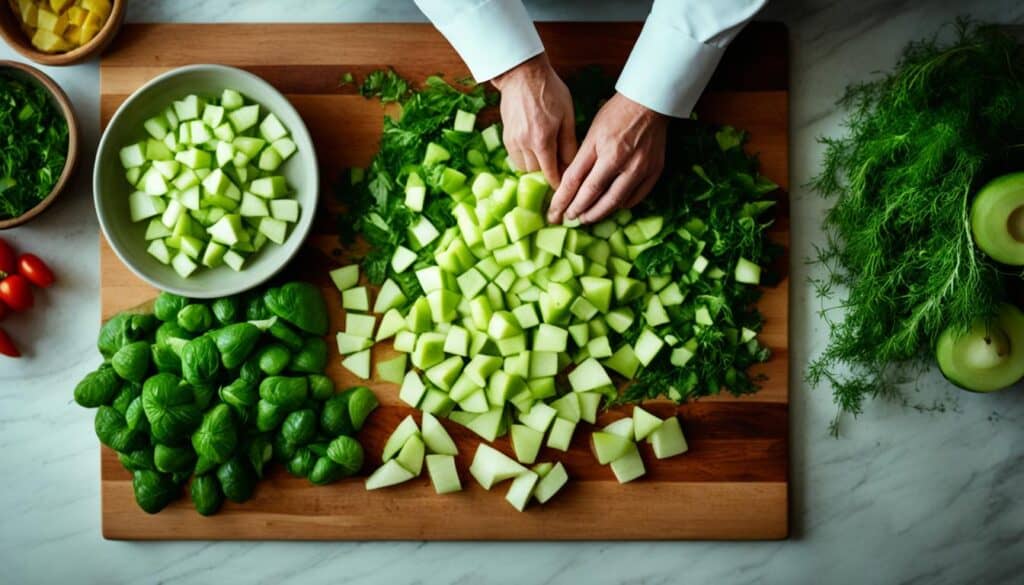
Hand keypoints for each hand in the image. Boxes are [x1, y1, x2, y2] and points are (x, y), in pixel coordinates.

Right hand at [491, 54, 575, 186]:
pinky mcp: (506, 136)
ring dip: (535, 167)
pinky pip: (515, 157)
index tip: (565, 187)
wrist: (521, 74)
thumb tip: (571, 165)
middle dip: (547, 174)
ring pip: (523, 168)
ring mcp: (512, 141)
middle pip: (536, 173)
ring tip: (547, 159)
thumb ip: (569, 143)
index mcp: (542, 140)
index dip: (558, 183)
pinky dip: (526, 159)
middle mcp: (524, 144)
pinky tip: (535, 150)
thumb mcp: (567, 114)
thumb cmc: (549, 90)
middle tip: (559, 170)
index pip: (550, 173)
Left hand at [547, 93, 667, 223]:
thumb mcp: (592, 133)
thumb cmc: (616, 114)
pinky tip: (610, 206)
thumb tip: (568, 186)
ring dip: (598, 213)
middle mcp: (622, 160)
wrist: (650, 103)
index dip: (563, 199)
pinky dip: (621, 205)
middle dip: (579, 211)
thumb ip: (581, 160)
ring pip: (615, 202)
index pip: (576, 181)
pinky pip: (635, 198)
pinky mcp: (655, 171)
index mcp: (602, 148)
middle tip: (568, 218)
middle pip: (595, 196)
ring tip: (586, 218)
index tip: (554, 212)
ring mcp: (641, 168)